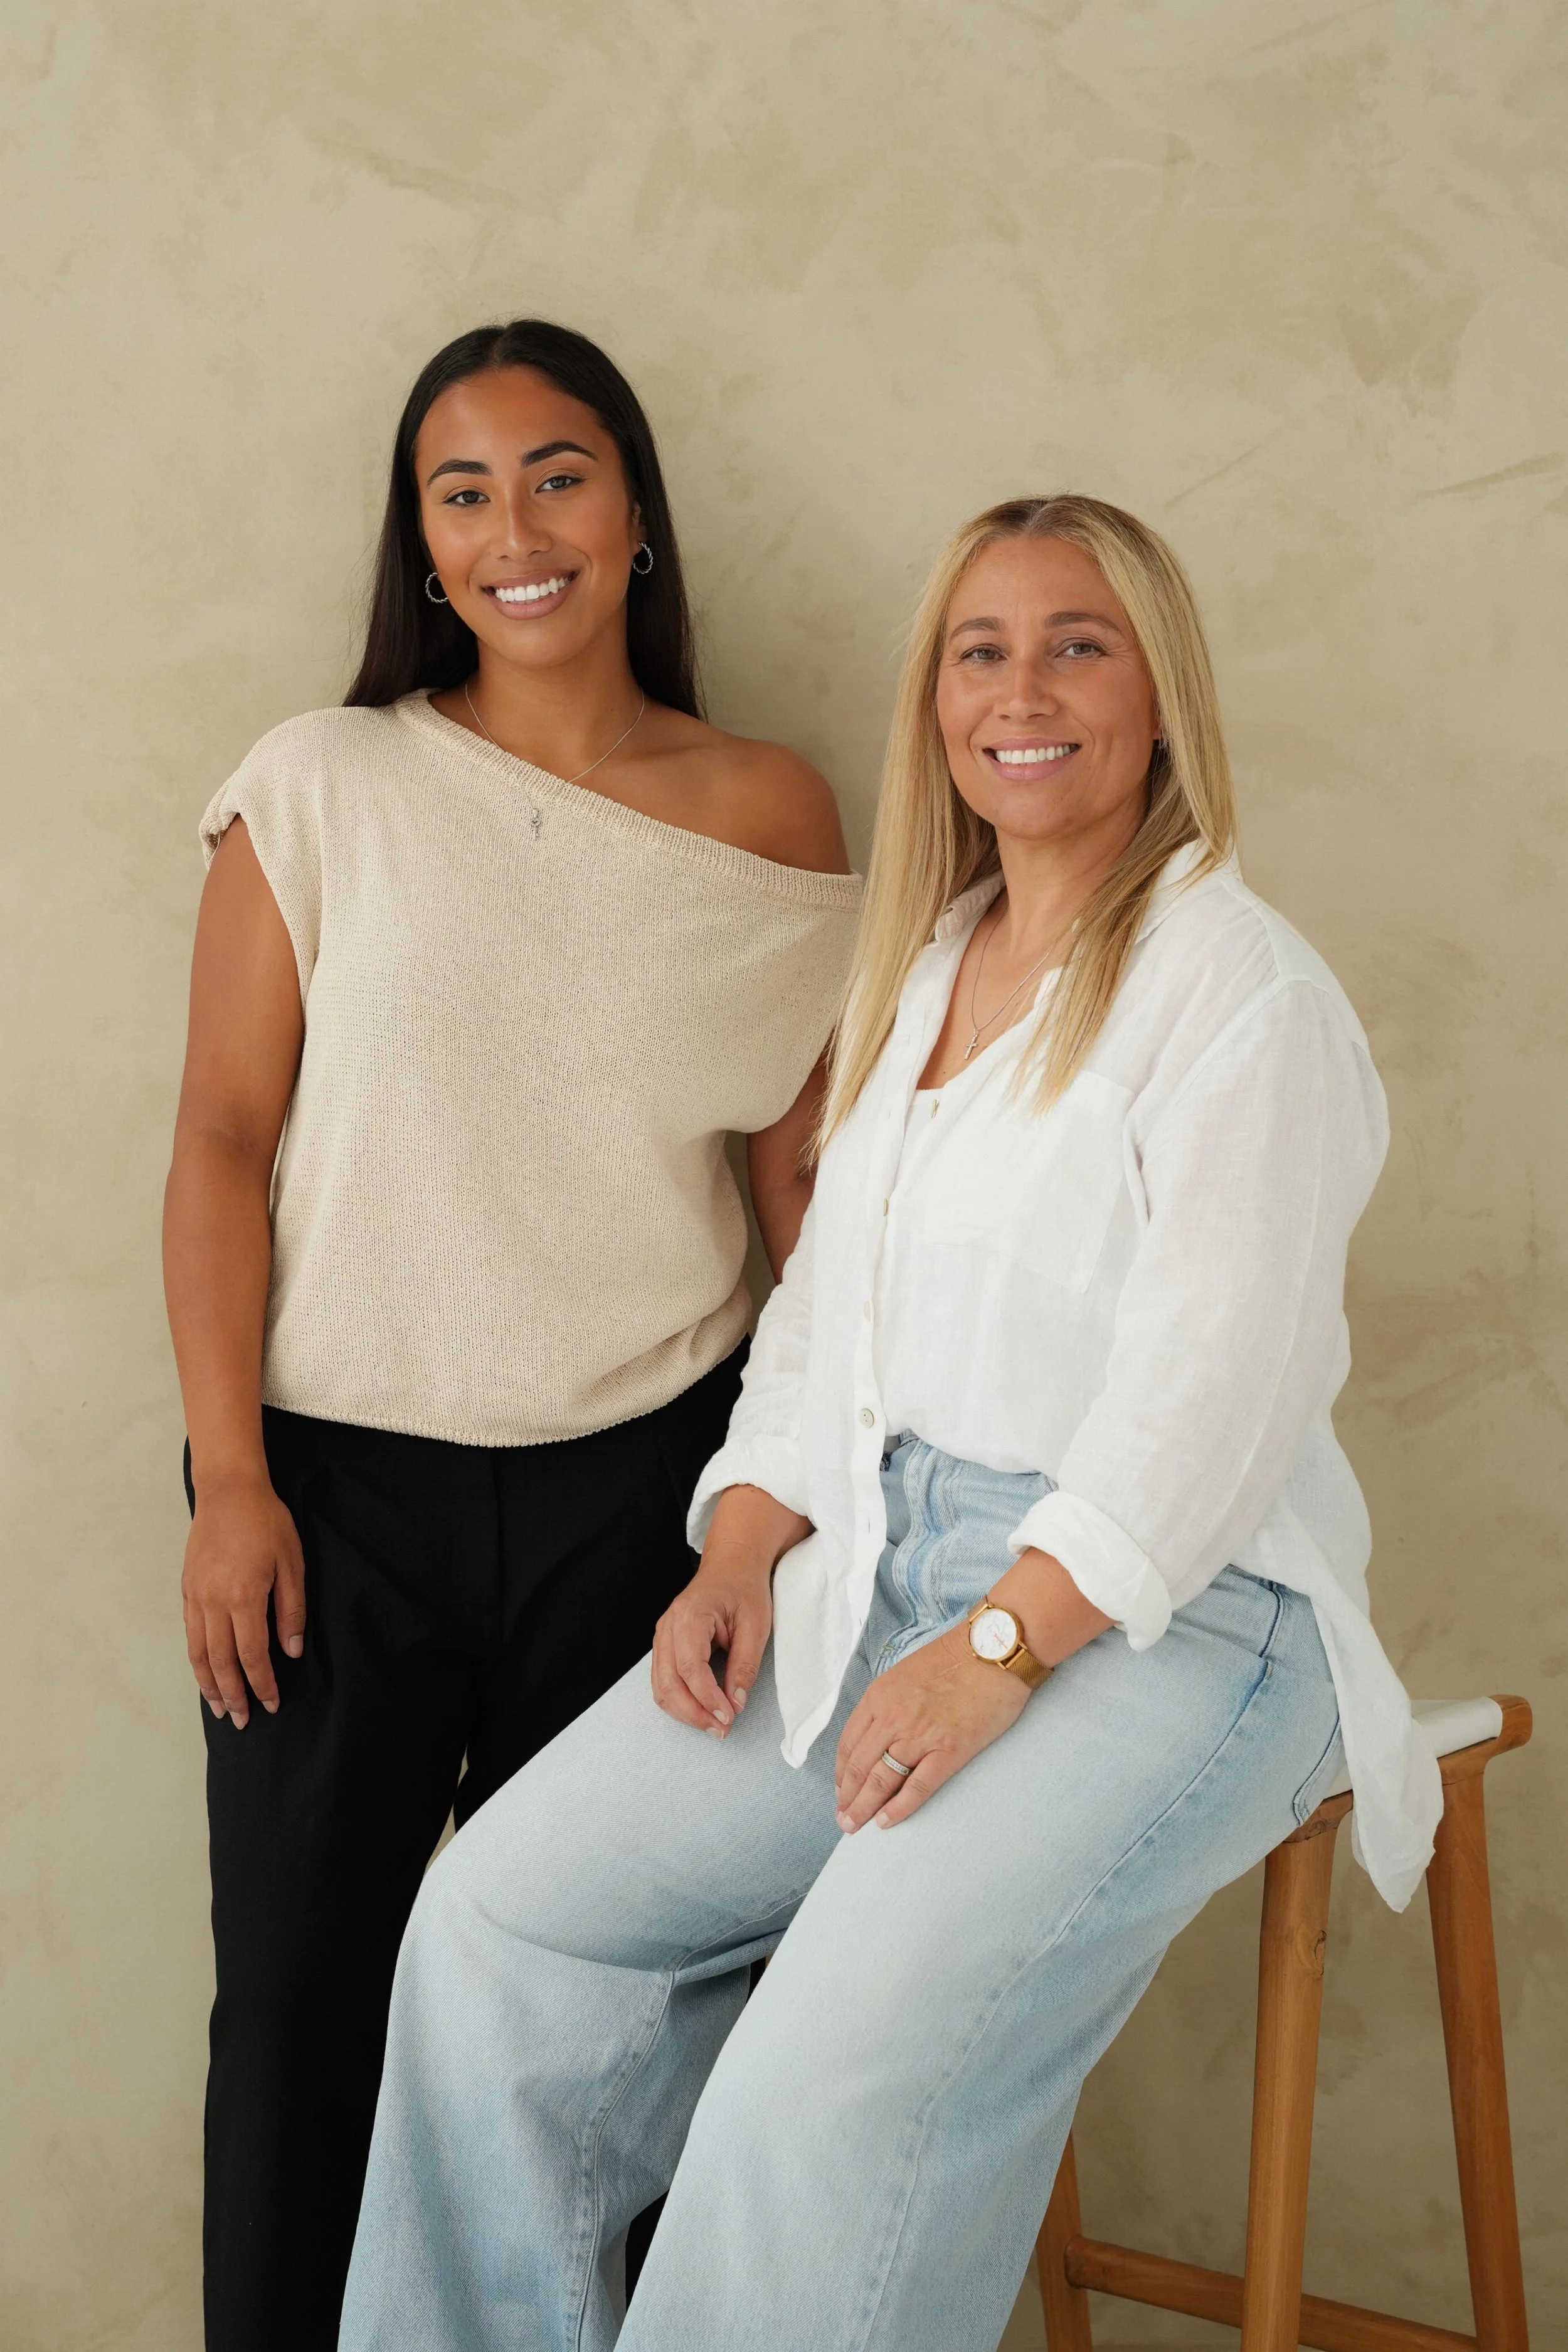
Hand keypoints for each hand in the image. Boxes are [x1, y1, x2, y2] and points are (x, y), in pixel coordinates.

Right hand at [182, 1470, 305, 1726]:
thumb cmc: (266, 1523)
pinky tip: (204, 1671)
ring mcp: (196, 1597)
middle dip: (233, 1695)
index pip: (252, 1656)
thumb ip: (291, 1610)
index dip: (263, 1684)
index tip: (272, 1704)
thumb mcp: (291, 1563)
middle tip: (243, 1721)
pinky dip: (196, 1659)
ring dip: (209, 1684)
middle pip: (221, 1662)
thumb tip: (291, 1651)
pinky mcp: (187, 1589)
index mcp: (244, 1598)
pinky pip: (189, 1634)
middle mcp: (214, 1603)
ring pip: (198, 1653)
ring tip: (219, 1708)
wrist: (228, 1491)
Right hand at [651, 1555, 772, 1737]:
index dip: (707, 1697)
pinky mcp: (665, 1645)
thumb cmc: (744, 1589)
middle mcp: (668, 1626)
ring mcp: (662, 1636)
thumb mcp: (756, 1625)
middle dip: (694, 1712)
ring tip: (715, 1725)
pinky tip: (701, 1710)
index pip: (690, 1667)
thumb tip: (735, 1703)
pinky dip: (680, 1701)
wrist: (732, 1566)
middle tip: (722, 1729)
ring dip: (685, 1712)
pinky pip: (663, 1681)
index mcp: (690, 1615)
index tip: (728, 1716)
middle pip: (668, 1683)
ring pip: (661, 1687)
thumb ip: (745, 1665)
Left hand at [834, 1624, 1031, 1831]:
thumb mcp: (906, 1672)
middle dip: (847, 1797)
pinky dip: (899, 1808)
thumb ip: (888, 1702)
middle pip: (859, 1766)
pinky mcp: (950, 1750)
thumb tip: (878, 1733)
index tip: (840, 1790)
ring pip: (881, 1779)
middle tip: (843, 1819)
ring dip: (863, 1807)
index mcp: (879, 1696)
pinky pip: (917, 1786)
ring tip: (855, 1825)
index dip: (841, 1773)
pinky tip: (886, 1822)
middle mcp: (892, 1717)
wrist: (995, 1648)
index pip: (849, 1743)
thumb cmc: (955, 1656)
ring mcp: (920, 1735)